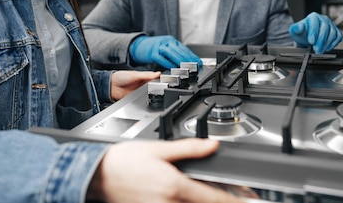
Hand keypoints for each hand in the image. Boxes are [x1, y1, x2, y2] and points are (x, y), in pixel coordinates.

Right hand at [87, 139, 252, 202]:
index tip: (247, 198)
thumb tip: (212, 145)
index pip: (214, 198)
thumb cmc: (122, 162)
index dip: (234, 200)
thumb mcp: (158, 149)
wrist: (96, 175)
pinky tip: (190, 199)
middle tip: (239, 198)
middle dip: (223, 202)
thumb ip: (188, 149)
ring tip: (213, 197)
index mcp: (175, 186)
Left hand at [110, 70, 160, 100]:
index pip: (153, 78)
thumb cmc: (120, 77)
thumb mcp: (135, 75)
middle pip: (151, 87)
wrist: (110, 86)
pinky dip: (144, 100)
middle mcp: (141, 84)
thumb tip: (158, 73)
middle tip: (159, 89)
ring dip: (150, 95)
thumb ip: (146, 75)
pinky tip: (146, 99)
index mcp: (142, 77)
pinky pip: (141, 100)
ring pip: (148, 94)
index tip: (164, 82)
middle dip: (155, 88)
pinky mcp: (135, 98)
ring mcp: (138, 92)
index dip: (158, 80)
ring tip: (153, 94)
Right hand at [129, 35, 201, 68]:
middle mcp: (166, 41)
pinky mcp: (152, 53)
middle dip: (188, 58)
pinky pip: (161, 58)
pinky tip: (173, 67)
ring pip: (171, 53)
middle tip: (195, 66)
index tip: (199, 62)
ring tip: (186, 67)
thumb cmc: (154, 48)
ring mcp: (158, 46)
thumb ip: (175, 52)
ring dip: (179, 60)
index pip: (184, 48)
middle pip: (179, 50)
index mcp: (171, 40)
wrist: (138, 45)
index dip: (192, 56)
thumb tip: (188, 61)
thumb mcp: (166, 47)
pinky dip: (168, 63)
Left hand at [289, 12, 342, 53]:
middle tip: (316, 49)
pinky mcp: (336, 31)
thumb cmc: (302, 34)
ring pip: (333, 33)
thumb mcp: (295, 31)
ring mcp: (331, 25)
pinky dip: (334, 43)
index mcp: (313, 17)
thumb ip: (296, 28)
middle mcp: (323, 19)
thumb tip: (300, 26)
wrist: (307, 38)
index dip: (314, 32)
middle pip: (325, 28)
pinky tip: (327, 48)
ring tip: (320, 50)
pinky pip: (338, 36)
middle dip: (321, 40)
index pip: (315, 22)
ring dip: (327, 43)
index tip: (311, 41)